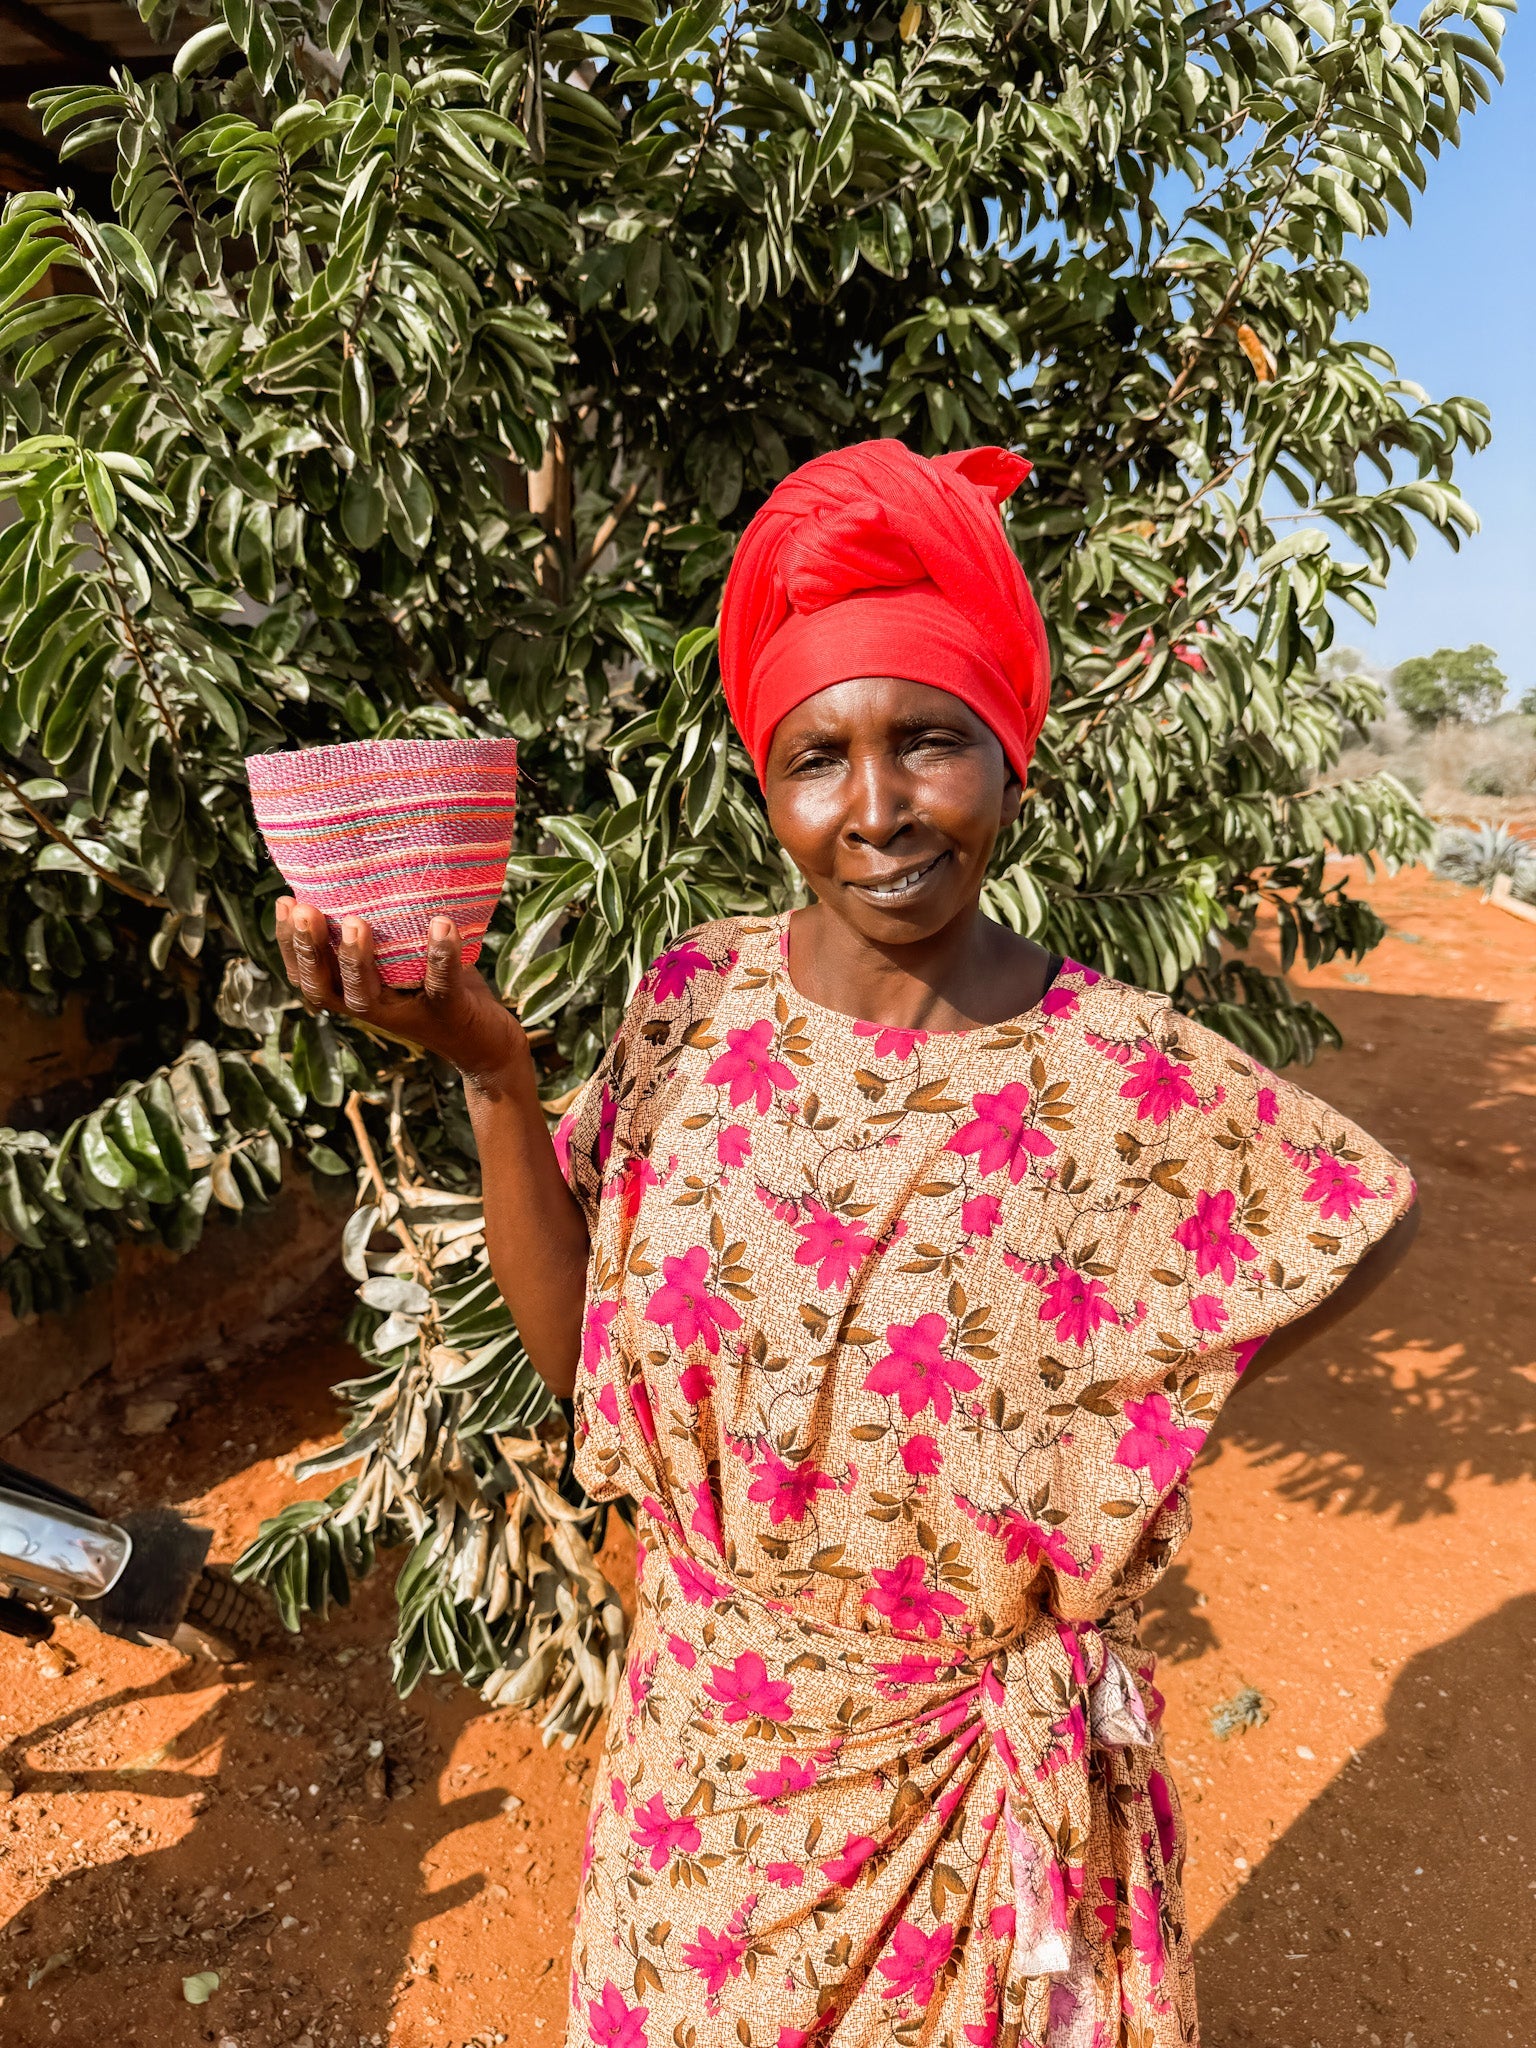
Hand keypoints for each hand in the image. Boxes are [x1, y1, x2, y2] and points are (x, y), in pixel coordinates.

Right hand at [274, 900, 525, 1086]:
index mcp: (353, 990)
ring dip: (357, 960)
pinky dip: (440, 957)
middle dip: (309, 949)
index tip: (284, 903)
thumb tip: (357, 867)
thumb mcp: (402, 955)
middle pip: (324, 987)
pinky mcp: (447, 1012)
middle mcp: (371, 1007)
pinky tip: (441, 926)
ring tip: (355, 923)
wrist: (486, 1041)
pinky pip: (439, 985)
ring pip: (366, 996)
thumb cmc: (436, 985)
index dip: (288, 943)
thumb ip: (381, 926)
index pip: (306, 974)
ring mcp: (406, 1012)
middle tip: (304, 911)